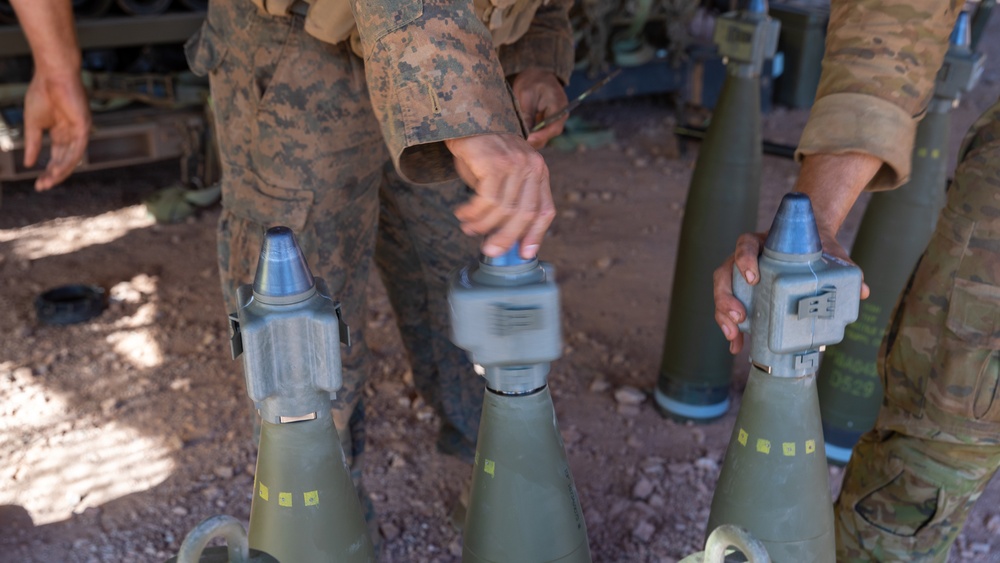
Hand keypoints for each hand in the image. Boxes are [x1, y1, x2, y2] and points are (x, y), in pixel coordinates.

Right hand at [24, 68, 89, 190]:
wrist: (52, 75)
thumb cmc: (42, 94)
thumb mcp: (33, 124)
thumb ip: (33, 144)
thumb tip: (27, 164)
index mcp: (60, 133)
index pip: (57, 157)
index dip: (48, 171)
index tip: (38, 184)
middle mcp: (72, 134)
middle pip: (65, 160)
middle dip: (54, 174)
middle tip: (42, 186)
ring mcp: (80, 131)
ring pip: (72, 158)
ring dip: (61, 170)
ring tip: (49, 181)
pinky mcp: (85, 126)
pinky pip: (78, 148)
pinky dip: (69, 160)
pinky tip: (58, 169)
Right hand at [446, 133, 555, 258]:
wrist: (464, 120)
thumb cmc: (481, 152)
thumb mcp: (501, 177)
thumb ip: (507, 201)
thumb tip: (501, 237)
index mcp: (538, 172)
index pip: (545, 210)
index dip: (536, 235)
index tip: (524, 254)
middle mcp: (532, 167)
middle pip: (525, 214)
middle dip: (506, 237)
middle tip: (490, 250)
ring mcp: (516, 163)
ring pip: (503, 210)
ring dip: (482, 225)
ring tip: (467, 227)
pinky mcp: (496, 163)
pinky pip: (486, 200)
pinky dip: (473, 213)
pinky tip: (463, 213)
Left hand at [511, 68, 567, 148]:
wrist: (537, 74)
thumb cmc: (532, 81)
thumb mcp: (527, 95)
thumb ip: (527, 114)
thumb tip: (526, 134)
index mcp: (559, 108)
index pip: (552, 128)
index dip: (538, 136)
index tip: (525, 140)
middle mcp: (560, 118)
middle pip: (547, 136)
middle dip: (532, 140)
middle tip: (515, 142)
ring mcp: (554, 122)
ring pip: (542, 138)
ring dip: (530, 140)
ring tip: (514, 140)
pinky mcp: (547, 124)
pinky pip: (539, 135)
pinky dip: (529, 136)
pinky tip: (518, 136)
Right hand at [713, 230, 868, 354]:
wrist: (809, 245)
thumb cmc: (815, 247)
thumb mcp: (829, 253)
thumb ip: (845, 267)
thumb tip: (863, 292)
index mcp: (761, 243)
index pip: (744, 245)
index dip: (743, 260)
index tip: (753, 276)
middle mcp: (745, 258)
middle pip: (724, 274)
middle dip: (725, 297)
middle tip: (739, 316)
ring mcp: (741, 277)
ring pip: (722, 293)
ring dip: (723, 316)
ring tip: (734, 337)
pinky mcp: (744, 294)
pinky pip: (730, 310)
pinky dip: (732, 329)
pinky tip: (737, 346)